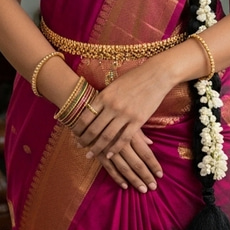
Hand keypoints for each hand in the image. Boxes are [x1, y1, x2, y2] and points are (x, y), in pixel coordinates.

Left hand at [71, 63, 169, 191]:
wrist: (156, 74)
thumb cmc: (134, 77)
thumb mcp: (114, 84)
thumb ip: (104, 97)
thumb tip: (92, 107)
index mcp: (104, 96)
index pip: (85, 116)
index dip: (78, 128)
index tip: (73, 135)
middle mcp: (112, 106)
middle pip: (93, 129)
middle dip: (84, 140)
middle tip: (78, 147)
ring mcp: (125, 114)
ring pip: (107, 136)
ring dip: (97, 148)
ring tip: (90, 154)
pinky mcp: (138, 120)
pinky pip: (124, 138)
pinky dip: (115, 148)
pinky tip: (109, 154)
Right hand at [72, 110, 160, 191]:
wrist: (85, 102)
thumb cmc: (112, 108)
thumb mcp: (127, 114)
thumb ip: (139, 132)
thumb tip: (150, 144)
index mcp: (131, 130)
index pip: (146, 152)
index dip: (153, 165)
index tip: (160, 175)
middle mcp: (120, 139)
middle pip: (136, 162)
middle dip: (145, 176)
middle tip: (153, 187)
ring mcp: (108, 147)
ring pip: (124, 167)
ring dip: (133, 180)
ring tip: (142, 189)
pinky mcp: (97, 150)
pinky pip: (108, 167)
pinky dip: (116, 177)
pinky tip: (124, 185)